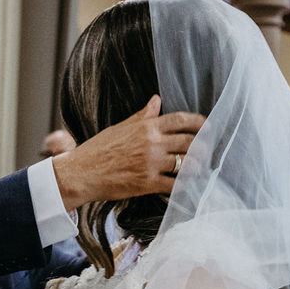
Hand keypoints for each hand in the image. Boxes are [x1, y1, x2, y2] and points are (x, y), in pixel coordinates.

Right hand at [50, 95, 204, 210]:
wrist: (81, 173)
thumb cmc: (97, 150)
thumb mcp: (120, 127)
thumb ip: (142, 116)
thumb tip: (156, 100)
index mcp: (146, 126)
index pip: (181, 119)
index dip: (200, 122)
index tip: (208, 127)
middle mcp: (152, 142)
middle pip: (190, 142)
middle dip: (203, 148)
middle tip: (206, 153)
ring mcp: (151, 163)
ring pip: (188, 164)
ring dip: (197, 168)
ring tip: (199, 171)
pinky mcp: (147, 182)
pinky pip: (175, 185)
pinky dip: (185, 187)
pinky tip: (188, 188)